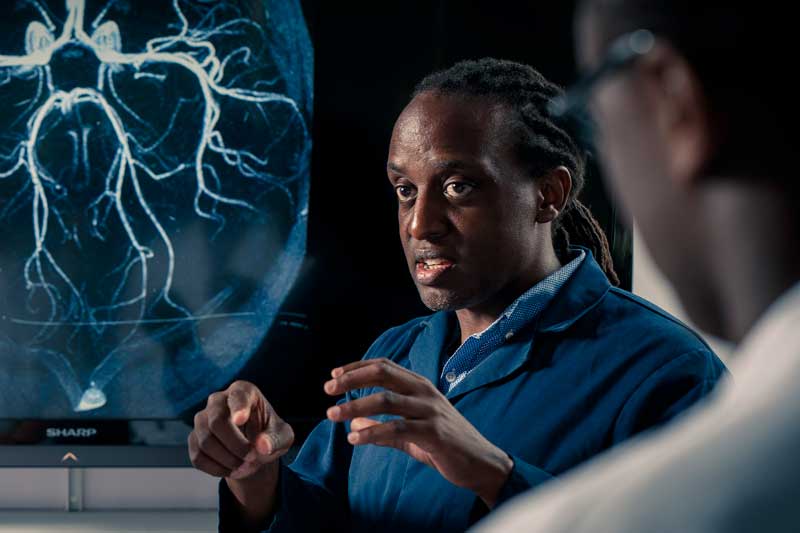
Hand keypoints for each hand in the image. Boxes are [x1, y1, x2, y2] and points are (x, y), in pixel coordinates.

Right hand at [188, 380, 293, 479]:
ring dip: (226, 459)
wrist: (254, 449)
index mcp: (243, 391)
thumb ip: (276, 439)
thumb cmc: (269, 434)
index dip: (238, 408)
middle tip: (251, 457)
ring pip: (205, 441)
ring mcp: (202, 419)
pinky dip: (216, 468)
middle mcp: (218, 400)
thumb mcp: (283, 436)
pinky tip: (230, 470)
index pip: (237, 396)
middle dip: (235, 445)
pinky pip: (198, 456)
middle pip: (216, 421)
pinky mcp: (194, 439)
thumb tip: (262, 446)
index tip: (241, 420)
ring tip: (243, 466)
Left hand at [324, 358, 512, 506]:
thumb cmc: (446, 445)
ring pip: (386, 400)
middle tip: (328, 389)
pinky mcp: (434, 433)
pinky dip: (373, 432)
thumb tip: (353, 422)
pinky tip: (355, 438)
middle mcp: (425, 392)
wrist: (481, 463)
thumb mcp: (411, 433)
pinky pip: (398, 429)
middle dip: (352, 379)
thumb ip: (382, 427)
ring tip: (332, 416)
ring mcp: (431, 411)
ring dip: (356, 406)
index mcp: (420, 386)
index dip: (357, 367)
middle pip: (383, 374)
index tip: (334, 375)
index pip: (384, 365)